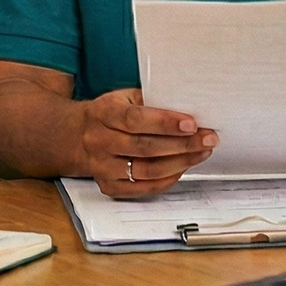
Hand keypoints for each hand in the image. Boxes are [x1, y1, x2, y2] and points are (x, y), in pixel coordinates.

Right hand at [79, 88, 215, 197]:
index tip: (192, 124)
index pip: (135, 120)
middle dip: (183, 144)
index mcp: (102, 113)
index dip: (165, 123)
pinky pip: (143, 188)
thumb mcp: (125, 97)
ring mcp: (102, 166)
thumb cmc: (111, 114)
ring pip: (147, 170)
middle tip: (208, 139)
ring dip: (180, 163)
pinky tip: (182, 168)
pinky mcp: (108, 186)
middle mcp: (99, 141)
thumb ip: (152, 102)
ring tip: (201, 153)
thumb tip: (189, 109)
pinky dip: (167, 180)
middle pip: (145, 147)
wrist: (78, 135)